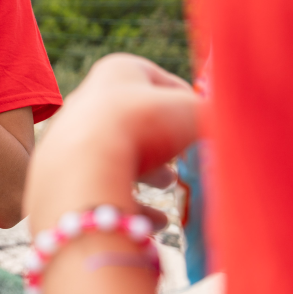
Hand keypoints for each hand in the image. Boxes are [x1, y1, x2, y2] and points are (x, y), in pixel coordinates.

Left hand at [24, 53, 200, 232]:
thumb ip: (215, 115)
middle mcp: (88, 99)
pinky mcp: (62, 177)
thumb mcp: (194, 113)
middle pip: (136, 119)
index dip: (188, 103)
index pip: (162, 81)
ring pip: (118, 154)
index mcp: (117, 71)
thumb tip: (230, 126)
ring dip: (148, 172)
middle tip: (184, 158)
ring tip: (168, 185)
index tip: (204, 126)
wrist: (85, 168)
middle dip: (164, 142)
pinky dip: (132, 204)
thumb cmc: (144, 126)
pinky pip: (104, 190)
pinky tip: (157, 222)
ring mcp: (72, 138)